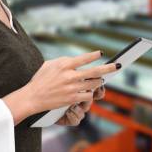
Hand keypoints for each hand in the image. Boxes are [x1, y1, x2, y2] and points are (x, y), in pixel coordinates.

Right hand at [2, 51, 119, 124]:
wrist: (33, 97)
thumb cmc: (40, 79)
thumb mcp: (51, 64)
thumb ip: (65, 62)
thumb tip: (77, 60)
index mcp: (64, 64)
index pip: (84, 58)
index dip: (94, 55)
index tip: (100, 53)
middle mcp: (70, 75)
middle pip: (95, 71)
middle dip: (108, 68)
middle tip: (118, 66)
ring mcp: (72, 87)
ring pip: (94, 84)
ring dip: (99, 82)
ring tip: (100, 80)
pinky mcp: (72, 98)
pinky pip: (88, 95)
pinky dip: (90, 93)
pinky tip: (89, 91)